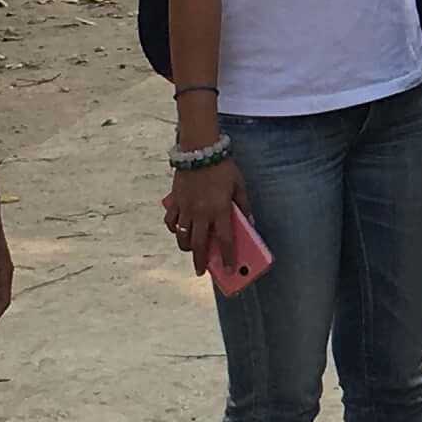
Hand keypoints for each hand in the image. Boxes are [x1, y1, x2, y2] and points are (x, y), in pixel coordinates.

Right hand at [165, 156, 245, 274]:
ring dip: (186, 247)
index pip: (225, 240)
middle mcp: (201, 213)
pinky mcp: (175, 201)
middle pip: (199, 244)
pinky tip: (178, 231)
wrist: (199, 149)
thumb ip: (244, 205)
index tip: (228, 270)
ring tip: (190, 251)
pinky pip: (171, 221)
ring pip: (182, 236)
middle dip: (200, 261)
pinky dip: (173, 229)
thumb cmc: (223, 167)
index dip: (227, 257)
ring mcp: (186, 208)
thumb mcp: (239, 185)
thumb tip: (250, 222)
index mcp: (220, 210)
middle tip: (201, 271)